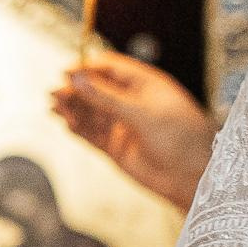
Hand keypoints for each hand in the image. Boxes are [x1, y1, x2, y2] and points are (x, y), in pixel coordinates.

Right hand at [48, 56, 215, 212]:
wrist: (192, 177)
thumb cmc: (181, 137)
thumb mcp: (142, 112)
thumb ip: (105, 96)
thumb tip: (76, 77)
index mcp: (144, 84)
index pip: (110, 68)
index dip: (88, 69)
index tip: (68, 72)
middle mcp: (131, 102)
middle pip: (95, 90)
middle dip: (75, 90)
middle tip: (56, 93)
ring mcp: (122, 124)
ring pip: (90, 112)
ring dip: (73, 109)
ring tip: (55, 108)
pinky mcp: (115, 146)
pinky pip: (91, 133)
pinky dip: (77, 128)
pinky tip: (66, 123)